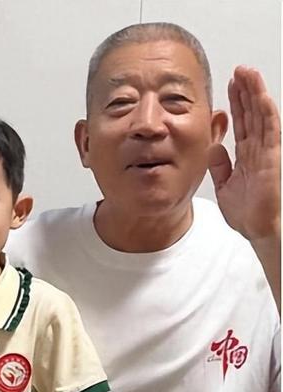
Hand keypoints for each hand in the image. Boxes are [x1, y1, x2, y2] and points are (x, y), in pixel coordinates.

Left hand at [209, 66, 280, 241]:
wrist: (255, 228)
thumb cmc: (245, 210)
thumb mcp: (223, 183)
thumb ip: (219, 164)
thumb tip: (212, 147)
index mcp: (246, 154)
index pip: (241, 122)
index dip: (236, 103)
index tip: (229, 85)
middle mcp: (257, 149)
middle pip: (251, 114)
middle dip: (246, 91)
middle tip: (239, 70)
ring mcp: (266, 152)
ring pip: (261, 116)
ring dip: (255, 94)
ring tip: (248, 73)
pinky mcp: (271, 159)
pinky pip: (270, 132)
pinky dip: (265, 113)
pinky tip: (261, 98)